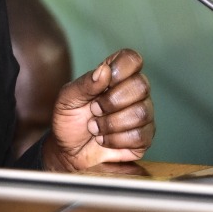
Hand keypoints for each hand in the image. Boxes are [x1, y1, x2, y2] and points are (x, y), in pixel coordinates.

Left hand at [41, 49, 153, 171]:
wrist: (69, 152)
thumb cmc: (69, 120)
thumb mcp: (68, 98)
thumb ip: (85, 83)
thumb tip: (104, 70)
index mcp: (114, 75)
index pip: (132, 59)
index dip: (121, 69)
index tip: (105, 82)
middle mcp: (132, 91)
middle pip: (141, 86)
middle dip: (112, 102)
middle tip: (94, 110)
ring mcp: (142, 114)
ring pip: (142, 113)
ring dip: (111, 124)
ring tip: (95, 128)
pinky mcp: (144, 137)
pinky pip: (140, 135)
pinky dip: (116, 140)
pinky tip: (104, 139)